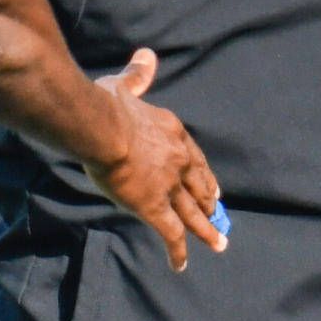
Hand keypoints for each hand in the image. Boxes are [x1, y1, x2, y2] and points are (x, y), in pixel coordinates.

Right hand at [87, 50, 224, 269]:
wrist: (101, 127)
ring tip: (218, 243)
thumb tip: (146, 56)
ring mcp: (168, 185)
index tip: (212, 184)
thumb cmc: (108, 105)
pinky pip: (171, 233)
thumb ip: (138, 76)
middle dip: (210, 202)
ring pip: (193, 212)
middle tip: (219, 215)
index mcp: (172, 132)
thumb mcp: (126, 86)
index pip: (194, 157)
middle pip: (199, 186)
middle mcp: (177, 160)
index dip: (203, 173)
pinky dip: (179, 250)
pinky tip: (182, 264)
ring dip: (206, 230)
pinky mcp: (153, 206)